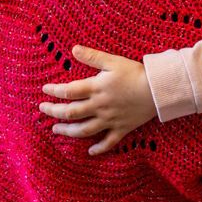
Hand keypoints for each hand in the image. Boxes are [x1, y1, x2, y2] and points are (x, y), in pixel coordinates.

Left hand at [40, 47, 157, 154]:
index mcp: (96, 88)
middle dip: (54, 112)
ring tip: (56, 130)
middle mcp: (99, 106)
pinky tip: (90, 152)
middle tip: (43, 109)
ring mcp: (110, 120)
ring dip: (68, 131)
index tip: (45, 90)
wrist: (158, 90)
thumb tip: (73, 49)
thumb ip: (92, 56)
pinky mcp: (122, 128)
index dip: (54, 91)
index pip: (68, 91)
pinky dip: (99, 148)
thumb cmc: (135, 73)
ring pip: (84, 130)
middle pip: (71, 112)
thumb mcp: (113, 61)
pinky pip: (108, 142)